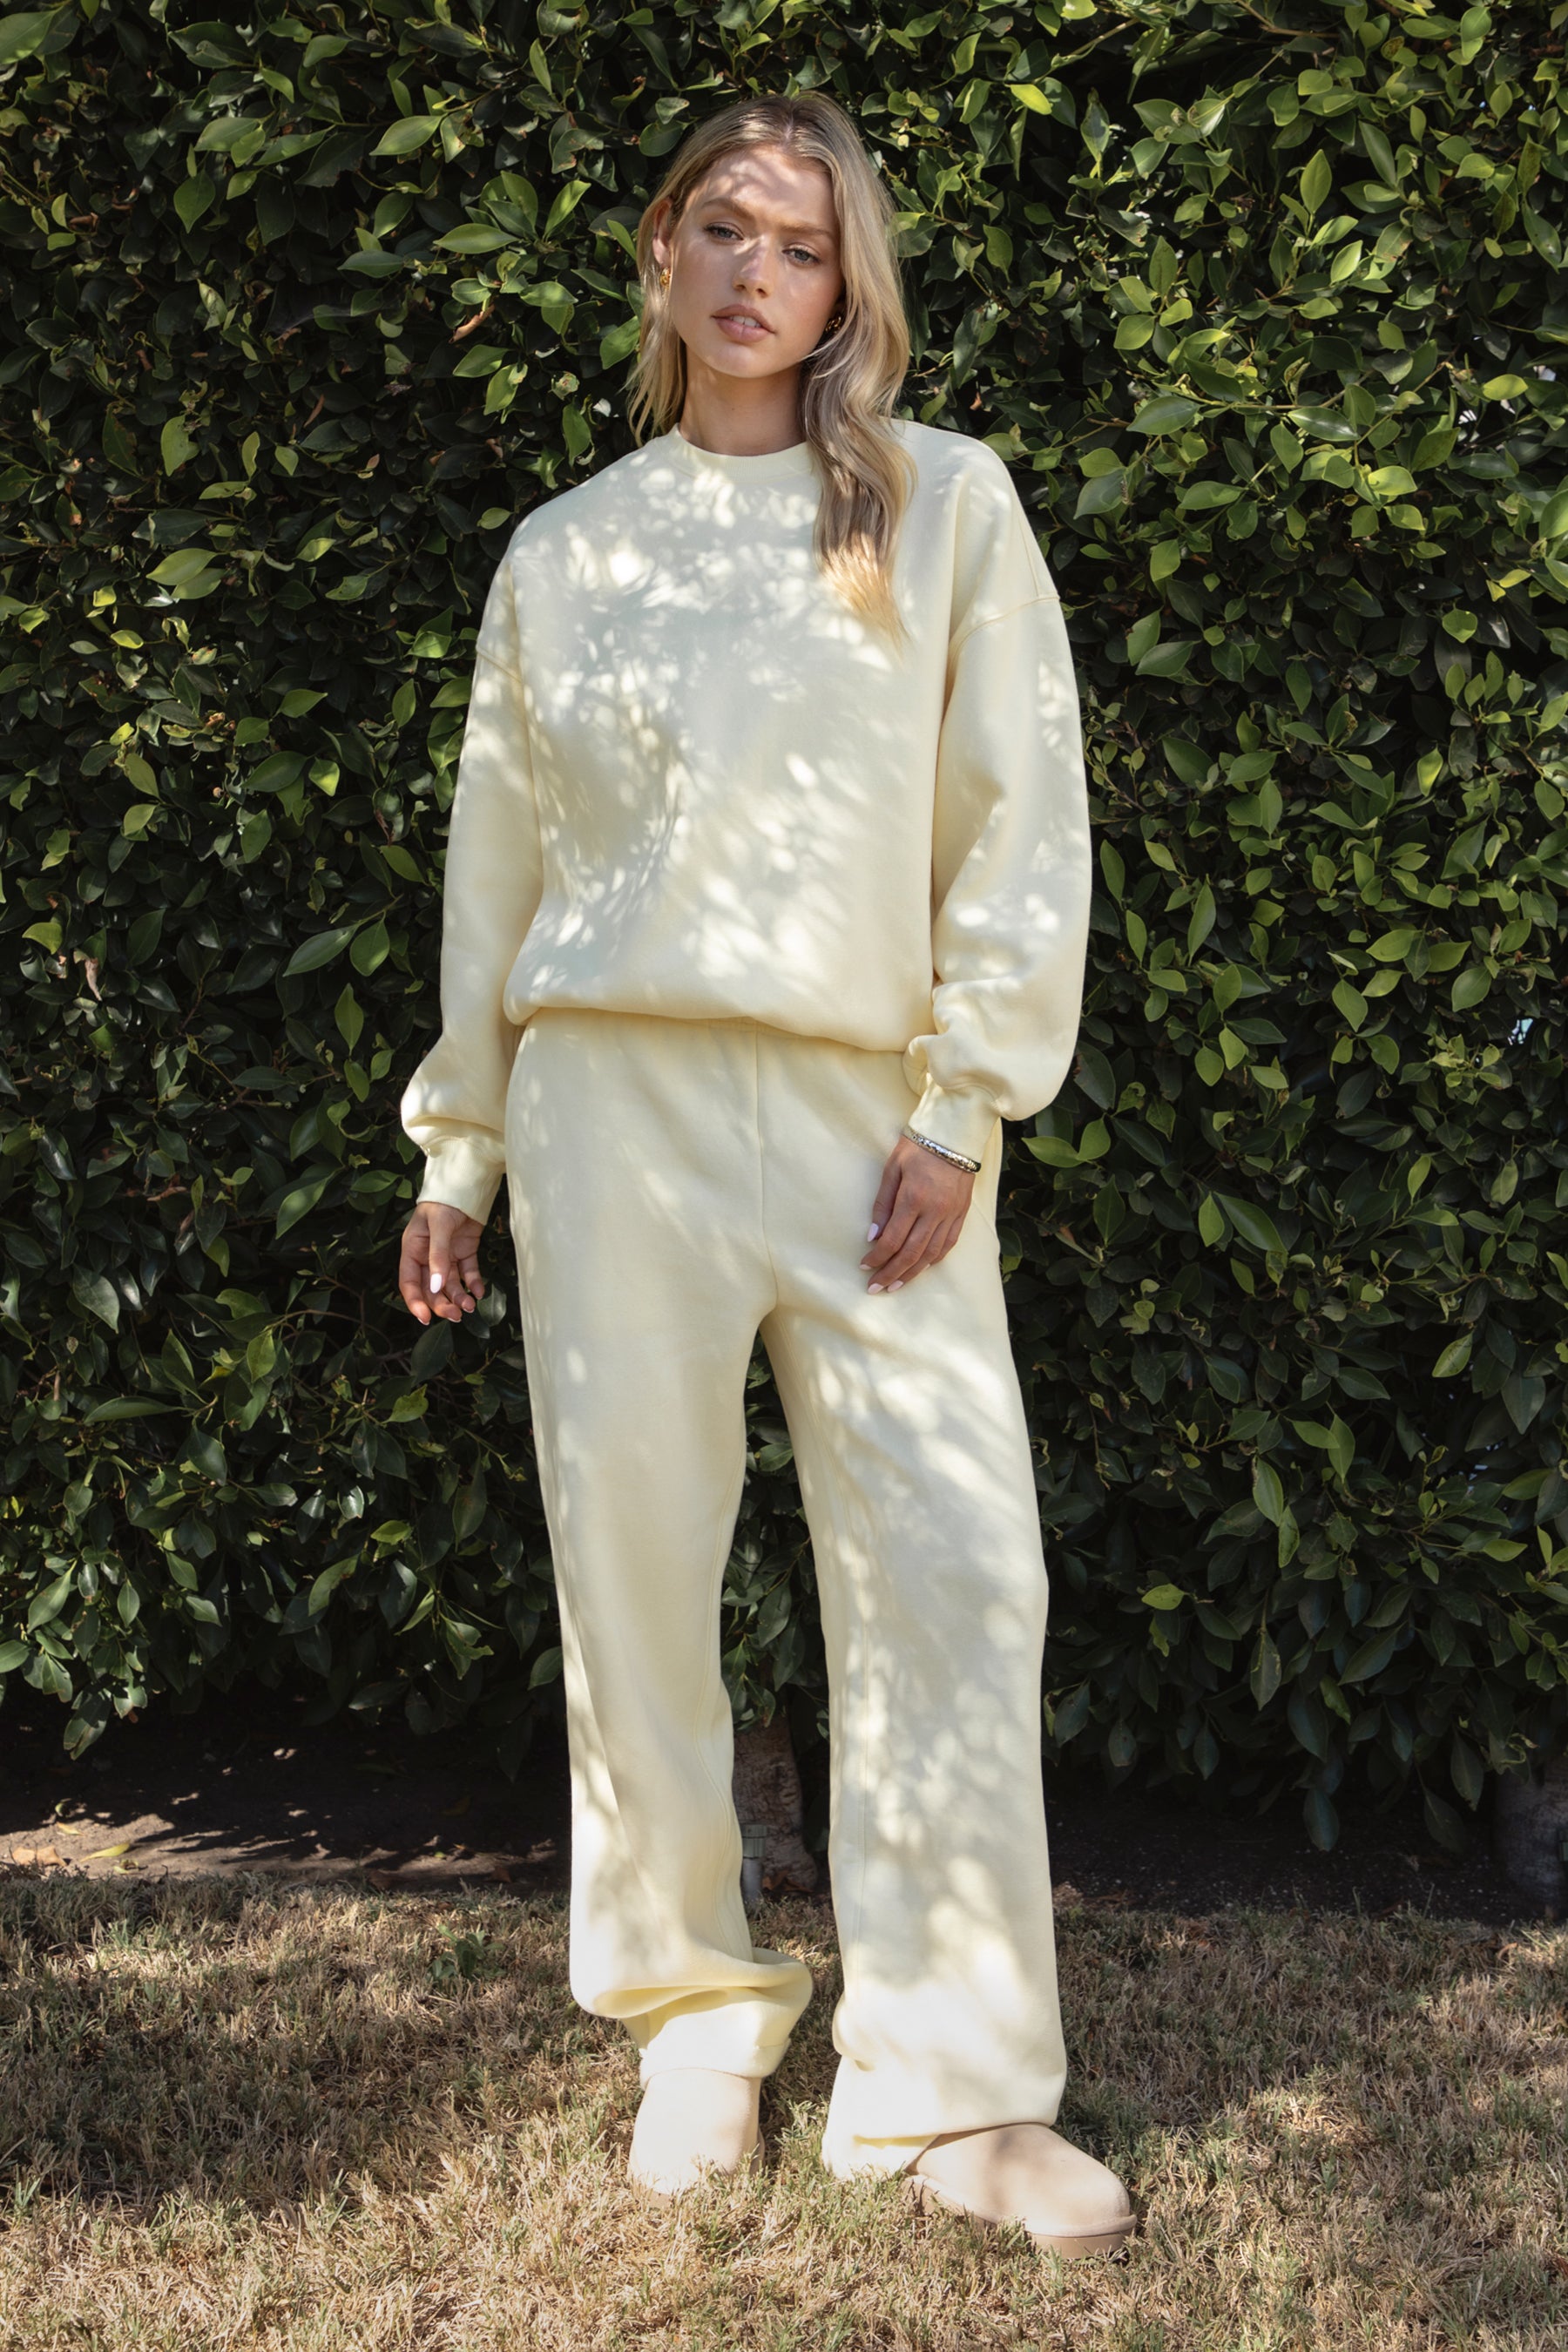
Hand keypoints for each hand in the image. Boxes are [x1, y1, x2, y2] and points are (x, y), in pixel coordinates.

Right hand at [398, 1200, 486, 1325]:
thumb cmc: (444, 1202)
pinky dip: (473, 1284)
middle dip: (442, 1304)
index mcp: (412, 1250)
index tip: (426, 1318)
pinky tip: (479, 1292)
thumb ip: (438, 1257)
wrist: (466, 1183)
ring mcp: (447, 1255)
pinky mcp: (464, 1252)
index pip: (410, 1283)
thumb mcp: (438, 1227)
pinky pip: (468, 1273)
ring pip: (450, 1284)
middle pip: (432, 1288)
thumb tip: (437, 1287)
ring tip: (470, 1306)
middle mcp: (427, 1256)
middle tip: (457, 1315)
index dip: (416, 1302)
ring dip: (459, 1297)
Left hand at [860, 1134, 974, 1292]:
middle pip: (911, 1253)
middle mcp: (935, 1211)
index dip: (877, 1258)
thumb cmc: (918, 1147)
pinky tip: (921, 1267)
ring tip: (895, 1285)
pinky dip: (933, 1259)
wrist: (954, 1134)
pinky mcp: (962, 1214)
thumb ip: (882, 1204)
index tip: (864, 1266)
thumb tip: (873, 1236)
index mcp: (913, 1198)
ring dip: (912, 1273)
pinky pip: (948, 1245)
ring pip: (931, 1254)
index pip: (892, 1240)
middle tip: (875, 1288)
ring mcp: (951, 1214)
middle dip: (891, 1274)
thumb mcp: (892, 1169)